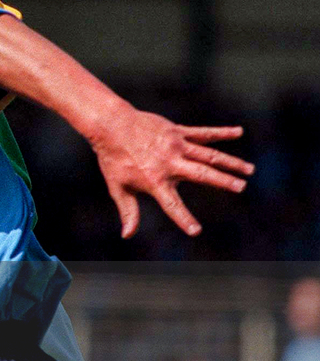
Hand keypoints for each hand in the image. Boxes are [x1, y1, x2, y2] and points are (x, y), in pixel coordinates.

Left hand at [89, 106, 253, 237]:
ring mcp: (175, 146)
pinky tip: (238, 132)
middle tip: (241, 187)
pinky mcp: (177, 132)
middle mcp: (169, 164)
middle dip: (223, 181)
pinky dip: (221, 132)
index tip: (195, 231)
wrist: (110, 125)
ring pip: (209, 154)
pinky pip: (203, 133)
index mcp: (155, 180)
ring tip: (250, 170)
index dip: (182, 218)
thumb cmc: (113, 159)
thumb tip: (127, 235)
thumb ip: (128, 211)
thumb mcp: (117, 187)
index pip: (171, 204)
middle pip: (201, 174)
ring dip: (230, 162)